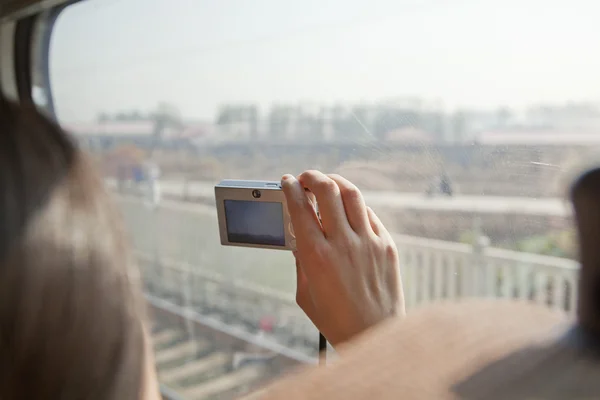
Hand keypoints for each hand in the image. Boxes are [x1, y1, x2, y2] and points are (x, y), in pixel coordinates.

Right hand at [281, 170, 404, 346]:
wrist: (375, 336)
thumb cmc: (335, 320)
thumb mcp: (304, 293)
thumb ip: (300, 260)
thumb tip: (298, 233)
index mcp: (316, 256)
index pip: (300, 208)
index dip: (290, 188)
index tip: (286, 181)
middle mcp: (343, 243)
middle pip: (327, 190)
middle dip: (312, 176)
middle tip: (305, 178)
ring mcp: (368, 242)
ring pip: (352, 194)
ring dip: (335, 181)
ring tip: (327, 183)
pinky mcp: (387, 246)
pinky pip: (369, 214)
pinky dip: (354, 205)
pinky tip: (347, 208)